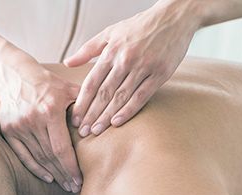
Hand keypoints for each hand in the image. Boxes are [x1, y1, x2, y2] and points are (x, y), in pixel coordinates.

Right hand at [0, 69, 82, 192]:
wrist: (14, 76)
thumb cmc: (47, 83)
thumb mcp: (68, 89)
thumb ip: (86, 105)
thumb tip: (105, 121)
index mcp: (50, 110)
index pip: (62, 147)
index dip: (71, 166)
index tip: (80, 180)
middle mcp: (32, 119)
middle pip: (50, 156)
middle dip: (64, 174)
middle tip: (75, 187)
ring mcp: (18, 126)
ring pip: (38, 157)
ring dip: (53, 174)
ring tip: (65, 185)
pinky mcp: (8, 130)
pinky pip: (23, 155)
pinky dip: (35, 168)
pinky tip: (48, 177)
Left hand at [64, 3, 197, 134]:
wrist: (174, 16)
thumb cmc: (139, 26)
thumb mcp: (110, 32)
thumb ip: (88, 49)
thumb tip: (67, 63)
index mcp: (111, 51)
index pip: (92, 82)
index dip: (82, 102)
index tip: (75, 118)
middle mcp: (125, 60)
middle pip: (104, 93)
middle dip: (91, 114)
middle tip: (83, 132)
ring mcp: (143, 67)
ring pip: (120, 97)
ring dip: (106, 116)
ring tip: (96, 131)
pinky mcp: (160, 73)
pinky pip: (141, 96)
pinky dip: (129, 110)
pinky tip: (117, 122)